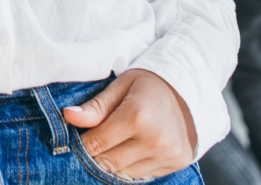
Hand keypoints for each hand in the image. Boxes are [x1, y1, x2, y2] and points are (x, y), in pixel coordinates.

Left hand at [64, 69, 196, 180]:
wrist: (191, 91)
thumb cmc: (150, 85)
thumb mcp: (121, 86)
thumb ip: (96, 106)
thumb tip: (68, 116)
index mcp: (136, 116)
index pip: (95, 144)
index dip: (81, 143)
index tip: (77, 136)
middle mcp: (153, 141)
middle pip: (107, 163)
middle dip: (94, 155)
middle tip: (93, 141)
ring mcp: (166, 155)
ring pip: (123, 174)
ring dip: (112, 163)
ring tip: (112, 144)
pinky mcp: (175, 164)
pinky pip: (141, 176)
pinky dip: (129, 167)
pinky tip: (130, 150)